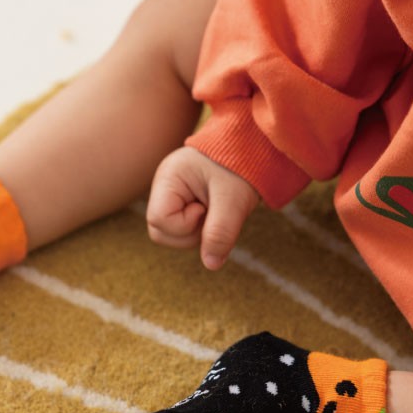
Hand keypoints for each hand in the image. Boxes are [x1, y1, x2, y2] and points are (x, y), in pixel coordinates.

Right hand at [147, 147, 259, 269]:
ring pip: (171, 234)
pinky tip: (214, 211)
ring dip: (197, 232)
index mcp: (168, 178)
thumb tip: (211, 264)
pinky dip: (201, 227)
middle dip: (190, 233)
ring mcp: (170, 195)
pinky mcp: (181, 202)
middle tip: (214, 213)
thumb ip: (220, 232)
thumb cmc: (242, 166)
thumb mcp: (233, 200)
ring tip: (216, 210)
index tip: (207, 207)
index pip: (159, 220)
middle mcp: (163, 186)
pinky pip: (183, 229)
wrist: (253, 148)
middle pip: (160, 232)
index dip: (185, 224)